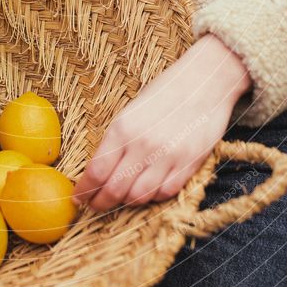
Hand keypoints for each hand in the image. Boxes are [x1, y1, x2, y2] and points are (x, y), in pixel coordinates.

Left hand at [72, 33, 251, 211]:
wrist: (206, 80)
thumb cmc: (166, 92)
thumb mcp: (131, 111)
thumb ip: (116, 141)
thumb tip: (98, 171)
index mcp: (123, 128)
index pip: (96, 171)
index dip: (85, 190)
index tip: (79, 197)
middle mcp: (143, 145)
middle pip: (114, 190)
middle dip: (101, 203)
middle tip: (96, 206)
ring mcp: (168, 156)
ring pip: (139, 197)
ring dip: (127, 201)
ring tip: (123, 197)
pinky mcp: (189, 164)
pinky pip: (165, 193)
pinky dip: (154, 196)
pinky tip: (148, 189)